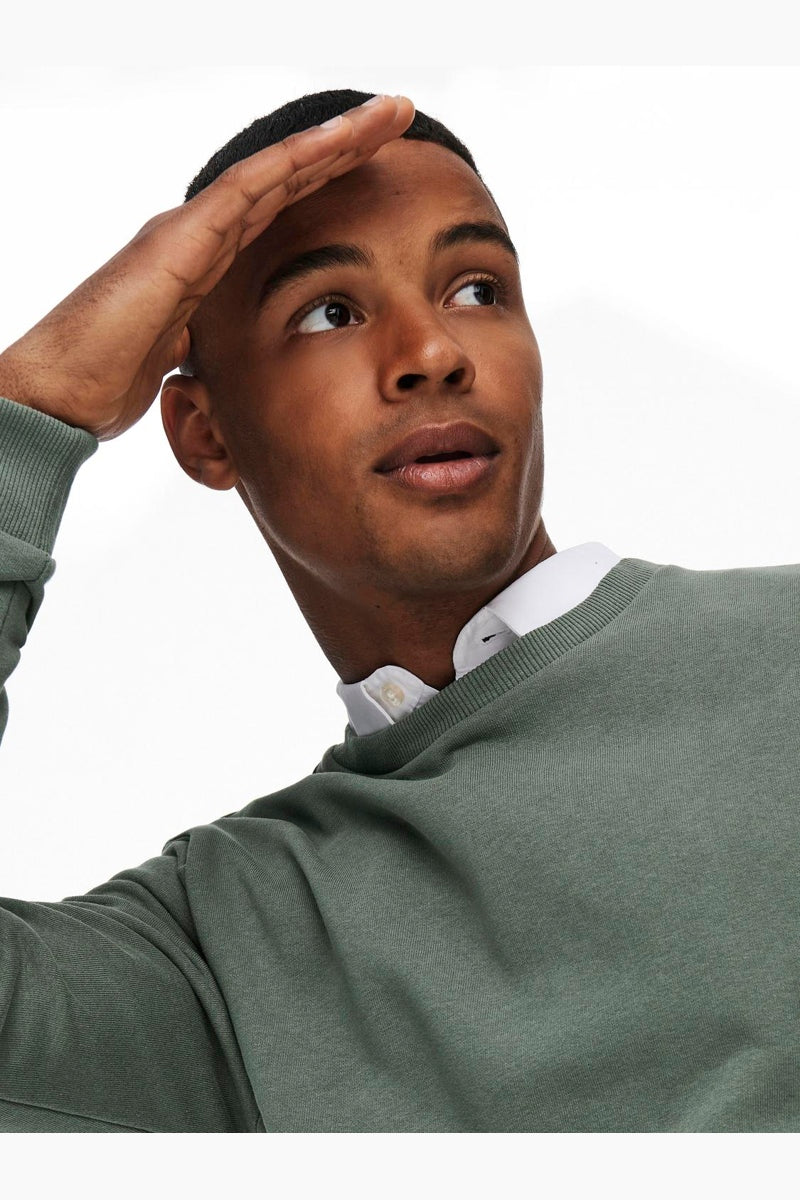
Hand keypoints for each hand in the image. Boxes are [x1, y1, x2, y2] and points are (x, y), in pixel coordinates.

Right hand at [0, 95, 413, 440]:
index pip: (280, 212)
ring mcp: (189, 230)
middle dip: (344, 149)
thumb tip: (231, 359)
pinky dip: (294, 161)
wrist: (59, 390)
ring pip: (275, 171)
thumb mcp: (184, 360)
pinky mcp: (181, 239)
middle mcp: (200, 235)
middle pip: (285, 180)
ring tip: (387, 115)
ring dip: (334, 142)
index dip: (328, 185)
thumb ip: (210, 343)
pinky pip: (248, 188)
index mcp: (205, 264)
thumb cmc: (107, 384)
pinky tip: (338, 140)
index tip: (377, 168)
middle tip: (397, 120)